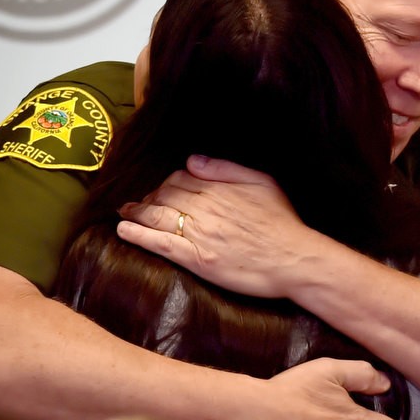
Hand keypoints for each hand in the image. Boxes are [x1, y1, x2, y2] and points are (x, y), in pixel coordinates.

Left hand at [117, 156, 313, 297]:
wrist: (296, 259)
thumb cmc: (283, 223)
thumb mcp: (263, 182)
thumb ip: (226, 168)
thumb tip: (192, 160)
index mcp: (219, 188)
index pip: (180, 178)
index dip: (166, 183)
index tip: (159, 188)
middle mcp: (205, 207)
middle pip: (164, 195)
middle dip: (148, 197)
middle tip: (137, 201)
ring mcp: (199, 234)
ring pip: (157, 216)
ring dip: (136, 212)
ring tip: (124, 211)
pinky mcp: (197, 259)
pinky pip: (161, 244)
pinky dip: (138, 236)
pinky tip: (123, 231)